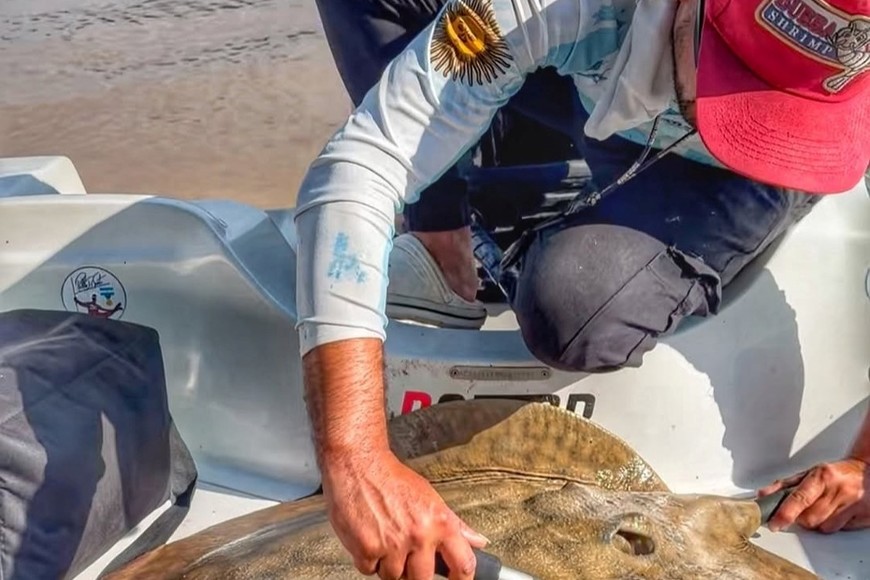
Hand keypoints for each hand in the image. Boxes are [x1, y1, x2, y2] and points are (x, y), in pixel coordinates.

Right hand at [321, 450, 488, 579]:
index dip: (463, 579)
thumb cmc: (392, 478)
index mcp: (439, 523)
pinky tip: (370, 537)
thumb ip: (455, 525)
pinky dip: (369, 559)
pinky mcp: (367, 549)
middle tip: (407, 555)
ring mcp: (392, 545)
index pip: (463, 563)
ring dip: (389, 564)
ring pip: (394, 577)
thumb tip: (478, 541)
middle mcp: (419, 535)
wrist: (358, 466)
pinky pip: (370, 570)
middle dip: (415, 572)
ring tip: (385, 538)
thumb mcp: (430, 498)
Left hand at [758, 457, 869, 532]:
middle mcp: (838, 490)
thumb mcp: (809, 473)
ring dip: (817, 522)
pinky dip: (832, 524)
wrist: (867, 471)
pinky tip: (836, 512)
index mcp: (822, 476)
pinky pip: (839, 530)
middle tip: (803, 509)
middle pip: (810, 518)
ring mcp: (853, 505)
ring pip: (823, 527)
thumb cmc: (835, 473)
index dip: (785, 513)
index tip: (774, 524)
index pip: (799, 498)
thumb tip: (763, 495)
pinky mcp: (863, 517)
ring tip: (822, 507)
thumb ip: (785, 485)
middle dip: (801, 518)